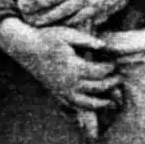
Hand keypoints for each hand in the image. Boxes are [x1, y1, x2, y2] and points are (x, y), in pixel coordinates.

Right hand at [0, 19, 121, 110]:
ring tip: (112, 100)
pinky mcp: (57, 94)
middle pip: (97, 88)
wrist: (25, 48)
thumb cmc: (47, 38)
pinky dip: (85, 109)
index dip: (110, 68)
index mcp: (74, 67)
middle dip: (111, 84)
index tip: (115, 63)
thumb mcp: (68, 34)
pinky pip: (73, 106)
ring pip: (86, 103)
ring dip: (101, 103)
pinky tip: (93, 106)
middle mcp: (69, 83)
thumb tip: (104, 46)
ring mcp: (62, 91)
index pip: (99, 72)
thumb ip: (87, 41)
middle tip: (119, 78)